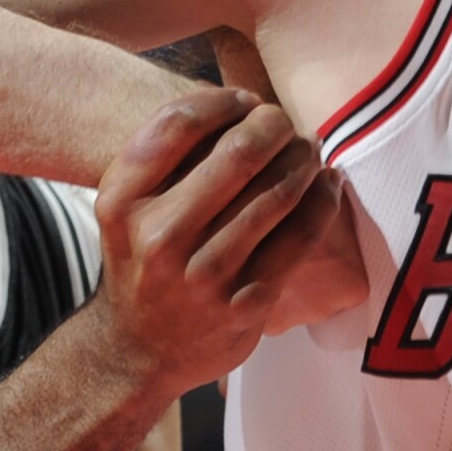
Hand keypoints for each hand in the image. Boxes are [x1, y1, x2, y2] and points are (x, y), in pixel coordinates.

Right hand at [86, 90, 348, 398]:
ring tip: (309, 150)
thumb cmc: (141, 260)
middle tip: (284, 123)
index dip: (222, 99)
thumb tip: (242, 100)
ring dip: (304, 158)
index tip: (244, 99)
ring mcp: (204, 274)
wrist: (135, 351)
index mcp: (123, 201)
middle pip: (237, 150)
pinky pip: (300, 237)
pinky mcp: (245, 303)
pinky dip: (323, 201)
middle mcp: (160, 236)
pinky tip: (327, 184)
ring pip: (277, 191)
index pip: (178, 122)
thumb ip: (165, 156)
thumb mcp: (126, 206)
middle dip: (274, 124)